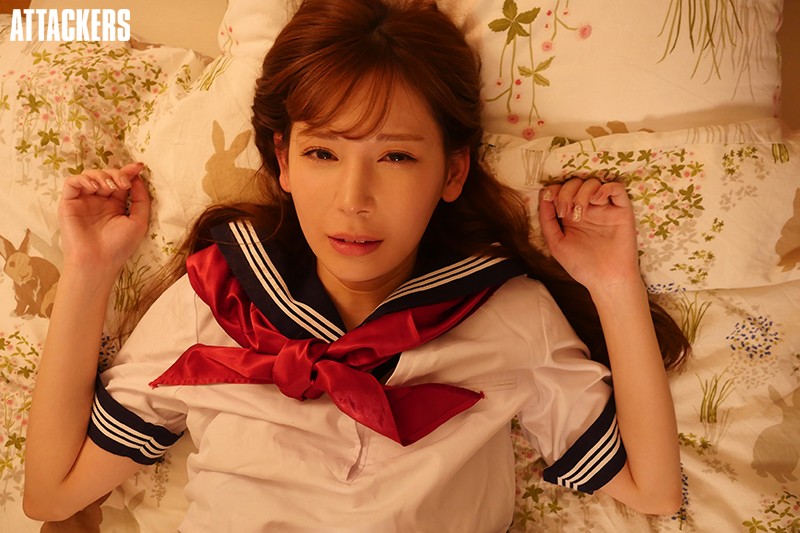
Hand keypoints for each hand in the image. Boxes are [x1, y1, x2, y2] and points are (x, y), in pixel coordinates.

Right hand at [59, 163, 150, 274]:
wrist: (98, 261)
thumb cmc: (119, 246)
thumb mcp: (139, 221)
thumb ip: (141, 200)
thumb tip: (138, 179)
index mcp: (115, 205)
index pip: (121, 182)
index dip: (129, 172)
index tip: (139, 166)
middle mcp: (99, 201)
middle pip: (107, 176)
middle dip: (117, 174)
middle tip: (124, 182)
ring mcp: (83, 201)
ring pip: (90, 175)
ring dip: (102, 175)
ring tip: (110, 186)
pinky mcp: (68, 203)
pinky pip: (72, 182)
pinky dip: (83, 179)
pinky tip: (95, 187)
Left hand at [538, 177, 640, 291]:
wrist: (606, 279)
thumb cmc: (581, 265)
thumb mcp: (556, 243)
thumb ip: (547, 220)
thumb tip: (544, 195)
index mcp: (571, 215)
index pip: (561, 190)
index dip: (554, 190)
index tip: (551, 202)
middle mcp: (588, 209)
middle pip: (575, 183)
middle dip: (566, 192)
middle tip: (565, 211)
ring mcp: (605, 208)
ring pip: (593, 182)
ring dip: (582, 193)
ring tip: (580, 212)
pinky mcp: (622, 210)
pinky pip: (616, 188)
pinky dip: (604, 188)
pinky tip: (597, 201)